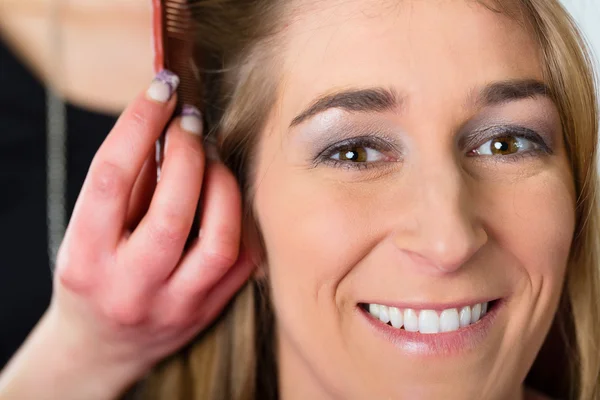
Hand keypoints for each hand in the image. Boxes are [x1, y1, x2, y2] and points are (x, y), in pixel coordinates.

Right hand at [0, 70, 253, 399]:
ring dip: (222, 184)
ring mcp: (176, 303)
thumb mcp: (87, 232)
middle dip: (188, 153)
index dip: (140, 124)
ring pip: (219, 237)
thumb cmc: (92, 276)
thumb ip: (125, 185)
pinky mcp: (209, 309)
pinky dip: (241, 216)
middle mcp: (131, 286)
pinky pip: (243, 258)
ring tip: (211, 159)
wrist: (101, 347)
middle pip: (173, 210)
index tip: (162, 89)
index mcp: (87, 258)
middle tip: (191, 123)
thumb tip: (167, 127)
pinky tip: (227, 196)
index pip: (112, 178)